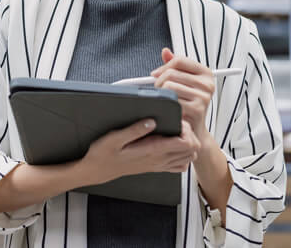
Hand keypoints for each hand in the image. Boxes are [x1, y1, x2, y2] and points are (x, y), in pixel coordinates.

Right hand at [79, 119, 200, 185]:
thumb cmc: (104, 154)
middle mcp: (159, 160)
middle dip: (190, 134)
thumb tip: (151, 121)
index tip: (175, 120)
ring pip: (189, 158)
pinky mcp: (156, 167)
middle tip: (177, 124)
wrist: (98, 170)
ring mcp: (159, 165)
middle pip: (192, 150)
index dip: (186, 129)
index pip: (185, 143)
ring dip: (188, 143)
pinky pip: (180, 165)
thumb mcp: (114, 138)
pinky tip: (172, 145)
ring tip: (175, 132)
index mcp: (152, 151)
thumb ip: (134, 130)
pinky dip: (182, 155)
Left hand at [151, 48, 214, 137]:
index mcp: (206, 73)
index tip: (156, 74)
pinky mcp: (196, 109)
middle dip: (159, 81)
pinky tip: (169, 108)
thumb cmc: (188, 103)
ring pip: (168, 86)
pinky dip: (165, 104)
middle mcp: (207, 84)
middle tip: (159, 90)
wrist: (194, 128)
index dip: (164, 66)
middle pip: (171, 73)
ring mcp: (203, 97)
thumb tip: (165, 51)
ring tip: (165, 99)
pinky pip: (171, 100)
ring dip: (161, 94)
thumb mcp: (184, 81)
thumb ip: (175, 66)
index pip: (179, 60)